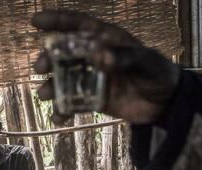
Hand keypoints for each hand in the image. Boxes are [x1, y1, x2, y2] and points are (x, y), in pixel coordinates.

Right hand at [32, 10, 180, 123]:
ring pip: (65, 80)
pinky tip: (58, 117)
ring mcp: (92, 79)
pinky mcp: (93, 99)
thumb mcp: (145, 61)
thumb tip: (97, 55)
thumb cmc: (158, 73)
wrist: (166, 104)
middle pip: (65, 54)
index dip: (58, 21)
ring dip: (52, 86)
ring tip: (44, 94)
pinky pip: (74, 104)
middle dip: (50, 58)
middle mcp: (95, 57)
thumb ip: (122, 57)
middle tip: (40, 66)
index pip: (79, 26)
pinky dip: (64, 110)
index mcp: (106, 40)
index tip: (36, 20)